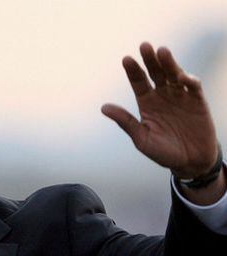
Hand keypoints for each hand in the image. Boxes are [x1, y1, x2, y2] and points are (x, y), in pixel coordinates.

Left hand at [102, 42, 217, 178]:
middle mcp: (162, 95)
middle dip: (150, 60)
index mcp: (146, 102)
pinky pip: (193, 87)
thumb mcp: (141, 138)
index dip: (133, 70)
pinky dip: (189, 80)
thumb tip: (104, 107)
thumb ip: (125, 122)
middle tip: (144, 46)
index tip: (126, 59)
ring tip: (162, 51)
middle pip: (155, 73)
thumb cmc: (162, 152)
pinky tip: (182, 77)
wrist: (189, 162)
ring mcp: (180, 96)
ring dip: (168, 63)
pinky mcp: (197, 102)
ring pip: (173, 75)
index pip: (138, 82)